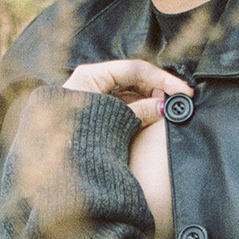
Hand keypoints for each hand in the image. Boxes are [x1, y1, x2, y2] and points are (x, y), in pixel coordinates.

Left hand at [62, 60, 191, 125]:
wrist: (53, 169)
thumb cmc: (76, 138)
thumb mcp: (112, 120)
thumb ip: (140, 111)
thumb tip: (163, 106)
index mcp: (90, 75)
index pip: (136, 69)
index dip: (163, 80)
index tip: (184, 92)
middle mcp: (90, 81)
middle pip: (132, 78)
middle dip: (156, 89)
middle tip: (176, 102)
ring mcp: (91, 96)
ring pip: (128, 91)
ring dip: (148, 99)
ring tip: (165, 111)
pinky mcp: (93, 111)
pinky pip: (120, 104)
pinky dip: (137, 108)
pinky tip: (150, 116)